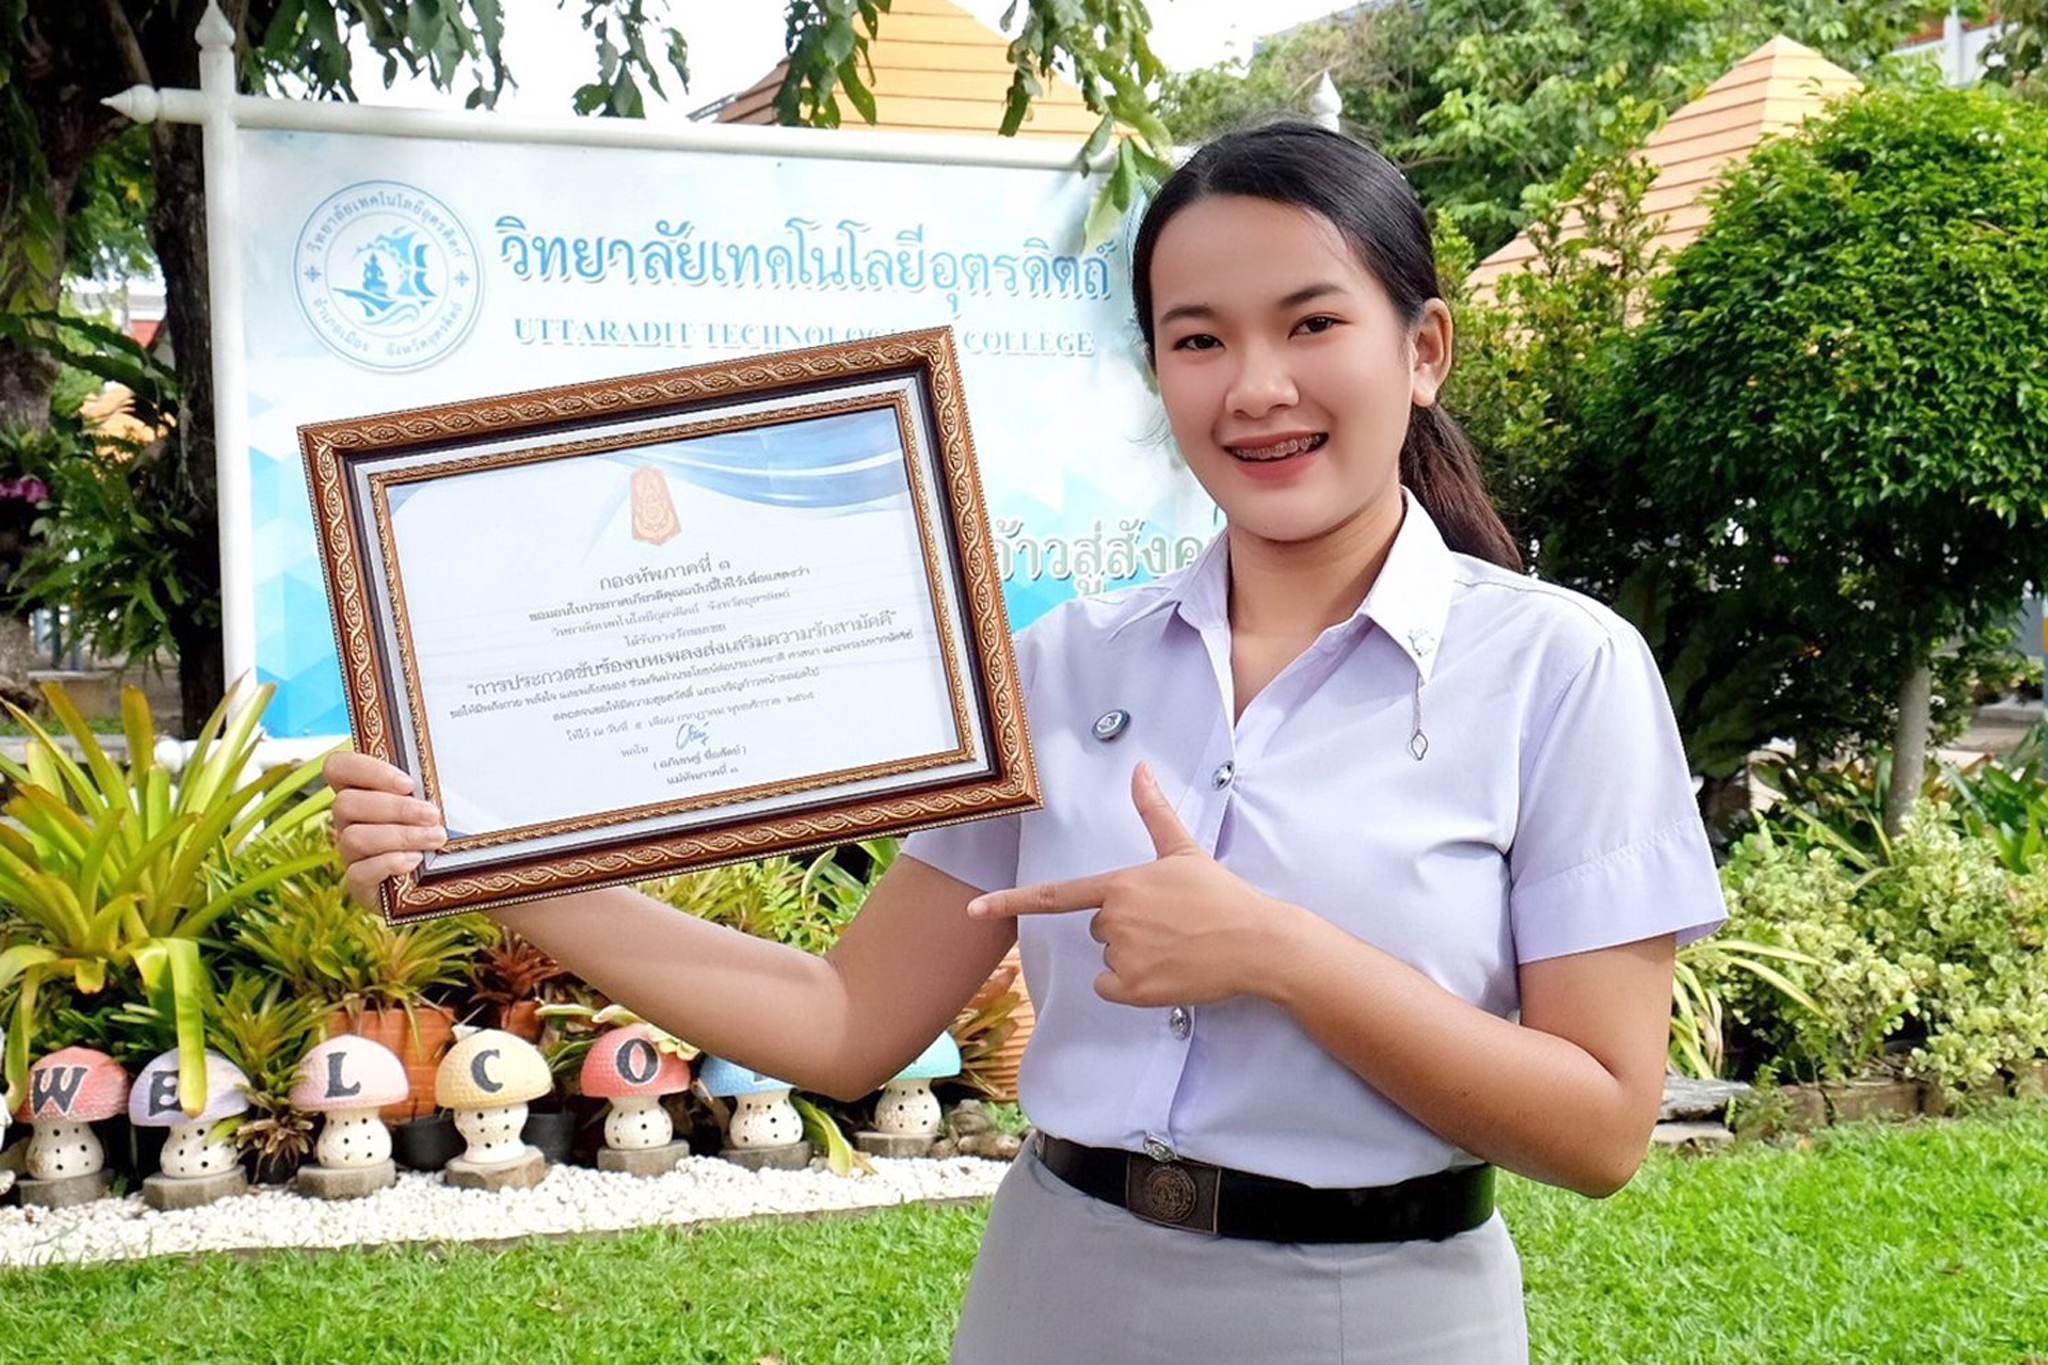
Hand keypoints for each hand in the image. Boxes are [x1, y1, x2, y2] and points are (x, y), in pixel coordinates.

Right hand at [324, 750, 447, 911]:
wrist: (433, 881)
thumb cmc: (432, 831)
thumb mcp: (431, 806)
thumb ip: (427, 789)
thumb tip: (454, 772)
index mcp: (360, 791)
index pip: (337, 767)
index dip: (366, 770)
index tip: (408, 784)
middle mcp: (348, 821)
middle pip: (346, 803)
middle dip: (395, 808)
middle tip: (433, 815)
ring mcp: (350, 853)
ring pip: (354, 837)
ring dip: (400, 836)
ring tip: (435, 838)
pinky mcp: (359, 883)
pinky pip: (359, 872)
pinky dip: (389, 863)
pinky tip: (415, 860)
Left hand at [966, 762, 1287, 1006]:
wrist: (1256, 943)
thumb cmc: (1222, 896)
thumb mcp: (1184, 851)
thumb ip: (1154, 812)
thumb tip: (1139, 767)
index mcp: (1120, 884)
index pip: (1055, 895)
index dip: (1010, 901)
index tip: (974, 909)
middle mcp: (1114, 920)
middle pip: (1098, 927)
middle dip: (1127, 927)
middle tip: (1169, 923)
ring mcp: (1123, 955)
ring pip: (1109, 957)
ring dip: (1134, 956)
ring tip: (1177, 946)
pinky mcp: (1134, 989)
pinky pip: (1111, 988)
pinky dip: (1132, 986)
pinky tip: (1166, 972)